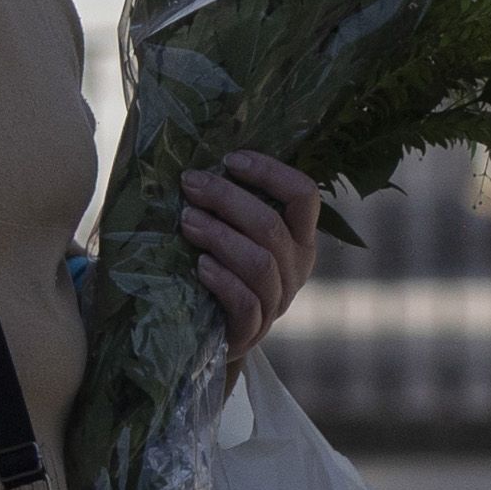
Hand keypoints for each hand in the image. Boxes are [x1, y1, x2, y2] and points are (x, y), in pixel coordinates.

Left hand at [183, 148, 322, 362]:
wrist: (216, 330)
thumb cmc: (226, 267)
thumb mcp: (239, 234)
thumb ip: (233, 205)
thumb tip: (199, 163)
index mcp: (300, 237)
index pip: (304, 195)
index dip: (270, 172)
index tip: (230, 159)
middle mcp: (297, 267)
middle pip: (271, 226)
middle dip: (227, 199)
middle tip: (191, 185)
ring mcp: (278, 300)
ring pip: (259, 263)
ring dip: (219, 236)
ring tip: (186, 221)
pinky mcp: (254, 329)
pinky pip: (245, 303)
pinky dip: (221, 280)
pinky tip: (199, 265)